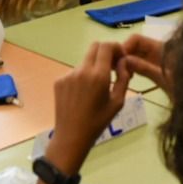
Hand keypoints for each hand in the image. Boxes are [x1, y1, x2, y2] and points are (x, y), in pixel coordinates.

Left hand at [48, 43, 131, 168]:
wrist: (72, 136)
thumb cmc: (98, 121)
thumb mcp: (118, 102)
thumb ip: (123, 78)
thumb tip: (123, 63)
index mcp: (98, 75)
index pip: (106, 46)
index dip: (116, 47)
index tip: (120, 58)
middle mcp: (82, 70)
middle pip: (94, 47)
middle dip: (105, 53)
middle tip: (110, 67)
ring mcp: (68, 75)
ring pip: (85, 61)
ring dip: (93, 67)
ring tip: (95, 87)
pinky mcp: (59, 81)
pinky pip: (74, 72)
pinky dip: (82, 77)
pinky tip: (82, 94)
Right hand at [120, 34, 169, 90]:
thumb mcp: (164, 78)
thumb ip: (145, 68)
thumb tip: (124, 60)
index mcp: (161, 47)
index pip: (136, 39)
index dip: (125, 47)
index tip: (117, 63)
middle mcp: (157, 49)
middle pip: (135, 46)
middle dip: (124, 56)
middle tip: (116, 71)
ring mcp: (157, 58)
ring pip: (136, 55)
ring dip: (128, 62)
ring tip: (122, 75)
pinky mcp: (157, 67)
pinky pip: (141, 62)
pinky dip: (134, 67)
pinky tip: (130, 77)